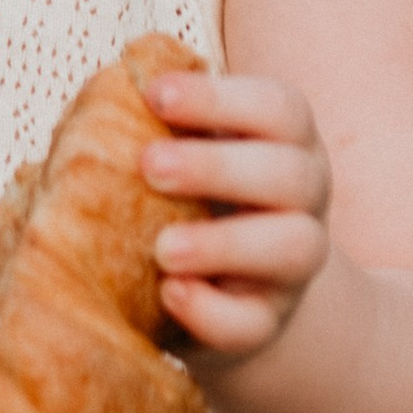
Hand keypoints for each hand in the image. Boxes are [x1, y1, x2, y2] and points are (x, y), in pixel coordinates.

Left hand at [142, 69, 331, 363]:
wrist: (217, 288)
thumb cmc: (185, 193)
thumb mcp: (176, 148)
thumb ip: (149, 120)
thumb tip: (107, 90)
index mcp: (285, 141)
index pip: (278, 108)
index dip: (219, 99)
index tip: (155, 95)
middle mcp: (304, 199)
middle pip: (292, 174)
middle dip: (219, 166)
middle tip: (149, 165)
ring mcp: (293, 267)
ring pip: (295, 248)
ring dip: (226, 244)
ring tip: (163, 248)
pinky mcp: (267, 322)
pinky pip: (254, 322)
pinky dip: (212, 310)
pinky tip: (169, 293)